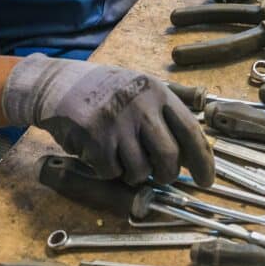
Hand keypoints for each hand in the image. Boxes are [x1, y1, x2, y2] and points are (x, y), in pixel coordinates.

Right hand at [3, 55, 213, 185]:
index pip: (191, 131)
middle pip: (169, 158)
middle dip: (167, 175)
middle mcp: (141, 107)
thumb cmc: (104, 90)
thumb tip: (196, 143)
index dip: (202, 161)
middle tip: (160, 176)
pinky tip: (101, 153)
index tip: (206, 180)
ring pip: (141, 171)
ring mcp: (118, 123)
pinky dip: (109, 171)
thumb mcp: (141, 86)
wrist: (58, 85)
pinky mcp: (95, 140)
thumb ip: (167, 109)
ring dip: (134, 175)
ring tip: (123, 158)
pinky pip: (112, 173)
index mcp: (158, 93)